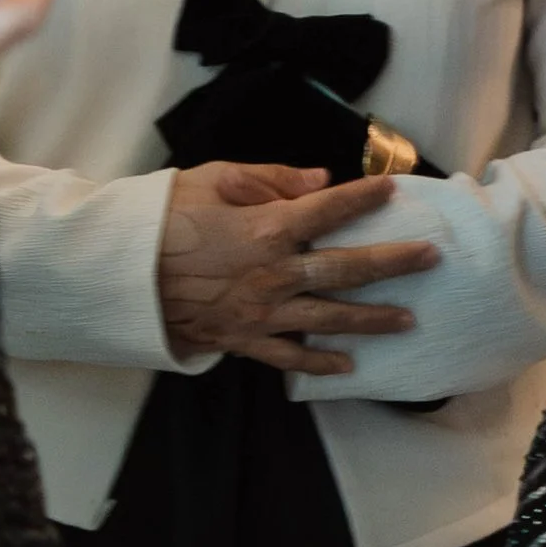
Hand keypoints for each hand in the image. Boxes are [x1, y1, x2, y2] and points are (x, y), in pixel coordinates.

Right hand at [156, 162, 440, 376]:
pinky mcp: (241, 339)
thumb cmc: (160, 218)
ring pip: (329, 319)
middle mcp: (274, 274)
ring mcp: (260, 312)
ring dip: (372, 320)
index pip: (330, 210)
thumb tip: (319, 180)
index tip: (394, 190)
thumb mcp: (210, 179)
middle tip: (431, 258)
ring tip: (408, 321)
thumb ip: (269, 180)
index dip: (365, 198)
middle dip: (394, 263)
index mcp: (267, 229)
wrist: (114, 274)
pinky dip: (318, 363)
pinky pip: (287, 355)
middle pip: (347, 269)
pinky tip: (347, 367)